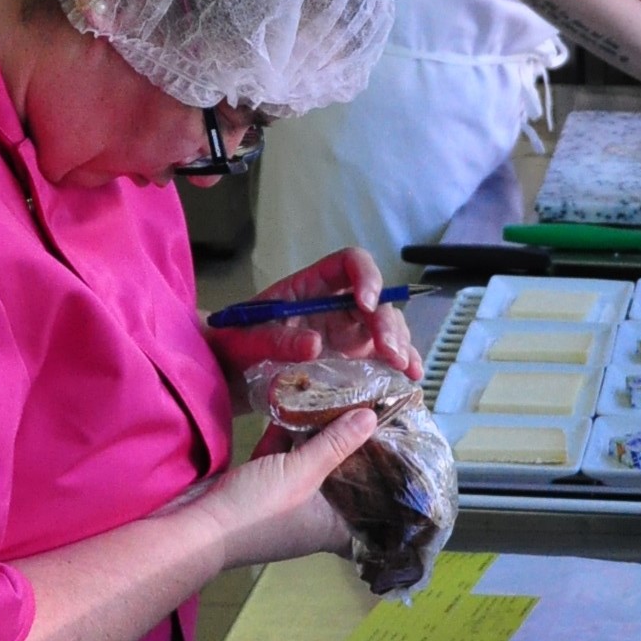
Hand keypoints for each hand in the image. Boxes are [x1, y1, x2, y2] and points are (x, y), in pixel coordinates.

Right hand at [185, 409, 372, 568]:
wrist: (196, 525)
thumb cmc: (258, 509)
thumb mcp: (303, 472)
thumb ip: (336, 444)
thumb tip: (371, 416)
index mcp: (333, 525)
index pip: (372, 508)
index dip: (386, 484)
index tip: (400, 454)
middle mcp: (315, 516)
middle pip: (342, 480)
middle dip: (351, 449)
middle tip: (370, 415)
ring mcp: (287, 502)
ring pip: (311, 466)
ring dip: (317, 437)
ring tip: (337, 401)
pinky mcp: (262, 486)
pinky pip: (282, 460)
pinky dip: (286, 438)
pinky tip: (292, 406)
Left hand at [205, 248, 422, 383]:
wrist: (231, 373)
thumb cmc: (236, 346)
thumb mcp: (246, 340)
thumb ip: (275, 340)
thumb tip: (313, 345)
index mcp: (312, 286)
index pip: (349, 263)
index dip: (365, 276)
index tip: (365, 303)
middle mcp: (336, 304)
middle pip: (375, 300)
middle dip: (387, 323)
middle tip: (390, 352)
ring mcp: (346, 332)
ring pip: (386, 327)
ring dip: (400, 344)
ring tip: (405, 369)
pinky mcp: (352, 359)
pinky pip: (382, 355)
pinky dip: (400, 364)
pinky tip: (410, 377)